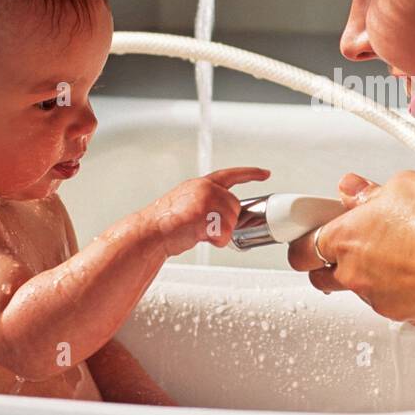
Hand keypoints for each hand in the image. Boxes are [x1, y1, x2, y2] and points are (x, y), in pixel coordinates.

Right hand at [151, 166, 269, 256]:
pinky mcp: (205, 214)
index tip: (265, 173)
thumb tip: (225, 217)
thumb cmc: (165, 224)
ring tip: (199, 232)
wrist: (149, 232)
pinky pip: (224, 234)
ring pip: (231, 221)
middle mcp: (205, 189)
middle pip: (235, 207)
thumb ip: (208, 204)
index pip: (231, 175)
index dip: (250, 173)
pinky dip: (216, 241)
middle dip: (226, 222)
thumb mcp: (187, 203)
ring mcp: (205, 200)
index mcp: (201, 184)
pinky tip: (200, 236)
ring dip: (219, 233)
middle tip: (206, 228)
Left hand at [287, 170, 414, 326]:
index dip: (304, 237)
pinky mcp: (401, 314)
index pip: (300, 248)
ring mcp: (376, 298)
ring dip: (367, 273)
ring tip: (396, 251)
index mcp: (344, 239)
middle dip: (327, 262)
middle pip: (320, 276)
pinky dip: (395, 288)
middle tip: (350, 243)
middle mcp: (353, 274)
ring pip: (357, 289)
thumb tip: (353, 190)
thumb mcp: (403, 186)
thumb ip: (369, 191)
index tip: (315, 227)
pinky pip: (388, 301)